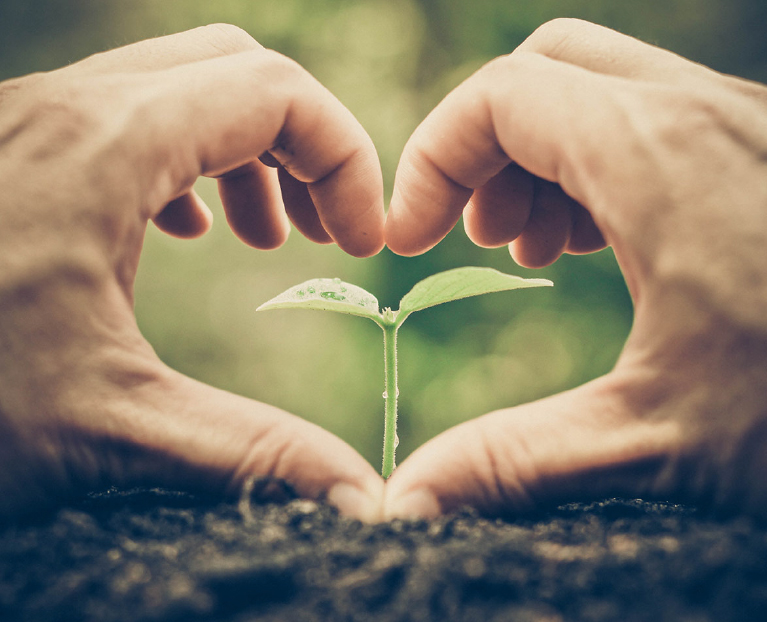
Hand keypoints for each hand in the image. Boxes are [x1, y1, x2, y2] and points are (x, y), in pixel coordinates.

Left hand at [0, 25, 384, 521]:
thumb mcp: (109, 428)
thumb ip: (249, 454)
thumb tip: (356, 498)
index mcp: (103, 148)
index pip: (275, 93)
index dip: (346, 159)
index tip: (361, 241)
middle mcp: (68, 110)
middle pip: (237, 70)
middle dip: (305, 146)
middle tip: (330, 232)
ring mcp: (36, 122)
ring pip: (183, 86)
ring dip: (248, 151)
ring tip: (269, 234)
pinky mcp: (19, 151)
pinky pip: (132, 115)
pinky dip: (188, 159)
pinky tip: (185, 229)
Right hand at [384, 19, 766, 517]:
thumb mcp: (656, 443)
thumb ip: (515, 462)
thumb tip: (409, 502)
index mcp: (659, 159)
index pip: (498, 99)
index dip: (431, 162)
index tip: (412, 239)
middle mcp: (704, 115)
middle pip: (545, 71)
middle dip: (486, 148)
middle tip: (474, 237)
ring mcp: (744, 126)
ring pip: (602, 90)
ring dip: (543, 157)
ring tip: (535, 247)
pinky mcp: (764, 155)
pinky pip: (654, 119)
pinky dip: (600, 165)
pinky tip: (606, 246)